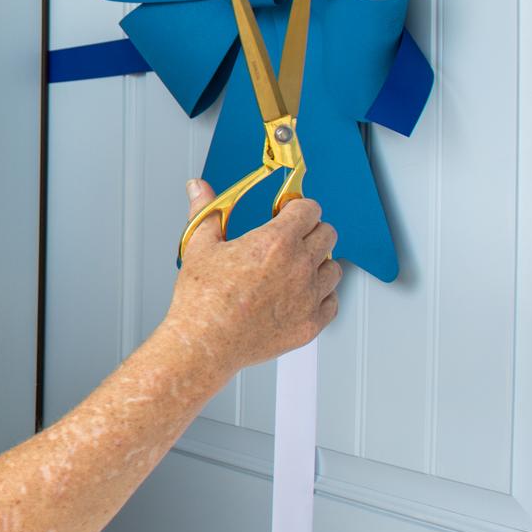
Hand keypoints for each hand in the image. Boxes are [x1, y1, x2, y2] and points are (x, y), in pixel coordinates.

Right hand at [164, 179, 339, 373]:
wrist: (205, 342)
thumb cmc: (202, 299)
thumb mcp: (201, 246)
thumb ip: (207, 212)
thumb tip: (198, 189)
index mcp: (276, 241)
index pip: (309, 209)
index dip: (298, 207)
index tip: (288, 212)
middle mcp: (300, 266)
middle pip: (327, 234)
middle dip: (310, 230)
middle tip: (291, 239)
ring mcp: (309, 297)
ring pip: (333, 267)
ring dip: (318, 263)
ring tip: (296, 269)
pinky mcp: (311, 325)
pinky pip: (332, 302)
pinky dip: (321, 297)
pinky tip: (301, 295)